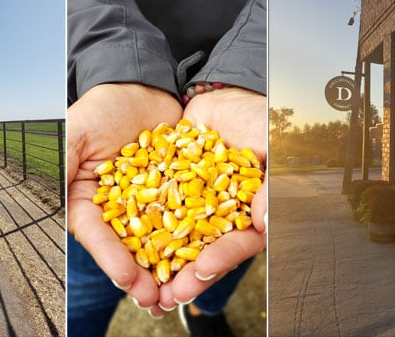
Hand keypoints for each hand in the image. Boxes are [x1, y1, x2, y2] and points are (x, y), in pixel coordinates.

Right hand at [67, 83, 182, 312]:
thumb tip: (50, 195)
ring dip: (168, 268)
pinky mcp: (178, 194)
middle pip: (128, 247)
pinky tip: (205, 256)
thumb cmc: (102, 108)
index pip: (95, 233)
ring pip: (159, 240)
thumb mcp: (75, 130)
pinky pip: (187, 217)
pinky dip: (195, 238)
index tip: (126, 277)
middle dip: (140, 275)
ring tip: (180, 292)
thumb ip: (62, 161)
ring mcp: (150, 203)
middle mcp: (119, 208)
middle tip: (155, 300)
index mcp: (88, 199)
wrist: (142, 89)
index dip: (109, 257)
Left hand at [159, 87, 266, 308]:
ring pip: (174, 240)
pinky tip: (122, 247)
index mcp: (247, 214)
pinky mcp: (166, 192)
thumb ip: (270, 183)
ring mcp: (190, 206)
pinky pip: (150, 214)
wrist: (224, 96)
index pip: (237, 243)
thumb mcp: (272, 145)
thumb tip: (263, 220)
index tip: (202, 269)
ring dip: (158, 265)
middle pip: (202, 252)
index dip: (221, 258)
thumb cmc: (259, 119)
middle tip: (166, 297)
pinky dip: (137, 231)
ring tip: (139, 286)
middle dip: (184, 276)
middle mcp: (217, 216)